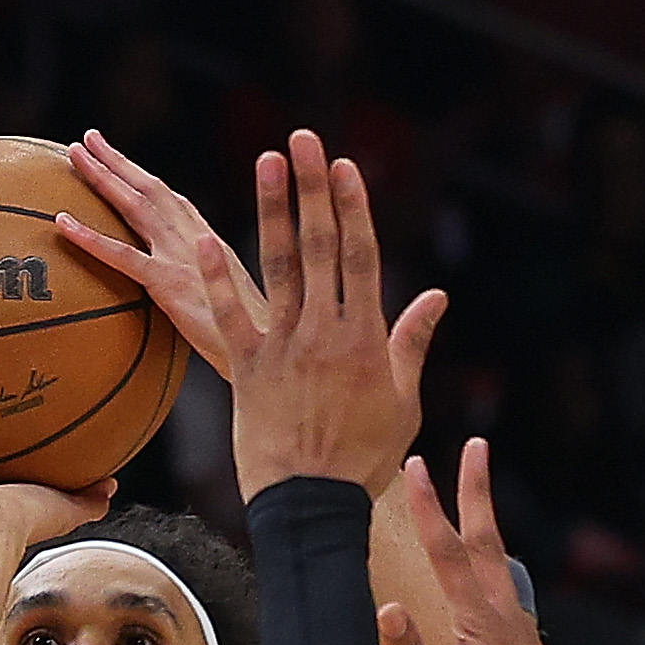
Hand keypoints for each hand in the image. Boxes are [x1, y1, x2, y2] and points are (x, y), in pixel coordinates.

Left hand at [57, 129, 267, 382]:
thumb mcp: (238, 305)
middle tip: (88, 138)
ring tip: (74, 153)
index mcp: (213, 244)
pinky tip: (61, 221)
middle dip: (119, 161)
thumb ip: (215, 291)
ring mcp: (181, 258)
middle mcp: (197, 240)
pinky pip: (122, 256)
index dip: (148, 178)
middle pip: (152, 189)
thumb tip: (201, 301)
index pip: (175, 201)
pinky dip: (90, 237)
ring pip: (135, 206)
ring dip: (103, 176)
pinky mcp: (169, 285)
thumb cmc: (262, 339)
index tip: (126, 161)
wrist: (279, 354)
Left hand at [203, 130, 444, 498]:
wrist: (314, 506)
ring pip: (278, 267)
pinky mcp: (248, 370)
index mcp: (365, 337)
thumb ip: (412, 343)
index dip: (354, 208)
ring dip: (272, 210)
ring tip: (267, 161)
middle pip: (321, 247)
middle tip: (305, 138)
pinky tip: (206, 239)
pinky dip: (218, 280)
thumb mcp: (402, 403)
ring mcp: (284, 348)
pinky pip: (231, 317)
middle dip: (314, 188)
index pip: (361, 258)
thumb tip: (437, 297)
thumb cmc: (364, 460)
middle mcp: (325, 332)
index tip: (347, 166)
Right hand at [376, 439, 578, 644]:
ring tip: (476, 500)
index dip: (431, 508)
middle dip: (476, 492)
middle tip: (475, 445)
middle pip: (488, 541)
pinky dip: (494, 565)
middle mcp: (506, 618)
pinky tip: (491, 578)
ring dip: (485, 525)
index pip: (449, 554)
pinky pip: (507, 591)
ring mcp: (522, 633)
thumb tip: (385, 610)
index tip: (415, 465)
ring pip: (501, 564)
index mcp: (482, 625)